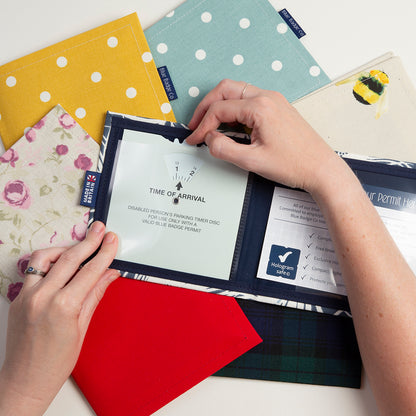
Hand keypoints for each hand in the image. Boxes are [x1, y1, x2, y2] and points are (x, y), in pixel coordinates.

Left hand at [0, 221, 118, 415]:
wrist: (25, 381)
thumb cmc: (56, 363)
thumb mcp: (82, 328)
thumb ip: (95, 294)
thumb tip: (109, 274)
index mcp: (63, 307)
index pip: (90, 271)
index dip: (104, 252)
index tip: (112, 240)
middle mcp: (42, 297)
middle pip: (69, 258)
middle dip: (88, 241)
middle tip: (100, 229)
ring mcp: (26, 295)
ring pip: (44, 257)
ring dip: (64, 248)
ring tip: (79, 247)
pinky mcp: (17, 297)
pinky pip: (32, 270)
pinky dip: (47, 262)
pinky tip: (59, 264)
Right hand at [187, 79, 342, 193]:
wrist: (320, 168)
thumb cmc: (295, 164)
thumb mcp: (252, 161)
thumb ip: (224, 148)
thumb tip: (209, 139)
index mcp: (260, 107)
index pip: (219, 110)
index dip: (202, 125)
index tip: (194, 139)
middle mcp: (267, 97)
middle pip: (225, 90)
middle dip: (206, 107)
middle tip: (195, 125)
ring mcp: (274, 100)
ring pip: (236, 92)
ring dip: (220, 107)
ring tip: (210, 126)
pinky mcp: (277, 107)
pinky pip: (248, 100)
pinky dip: (234, 110)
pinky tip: (230, 126)